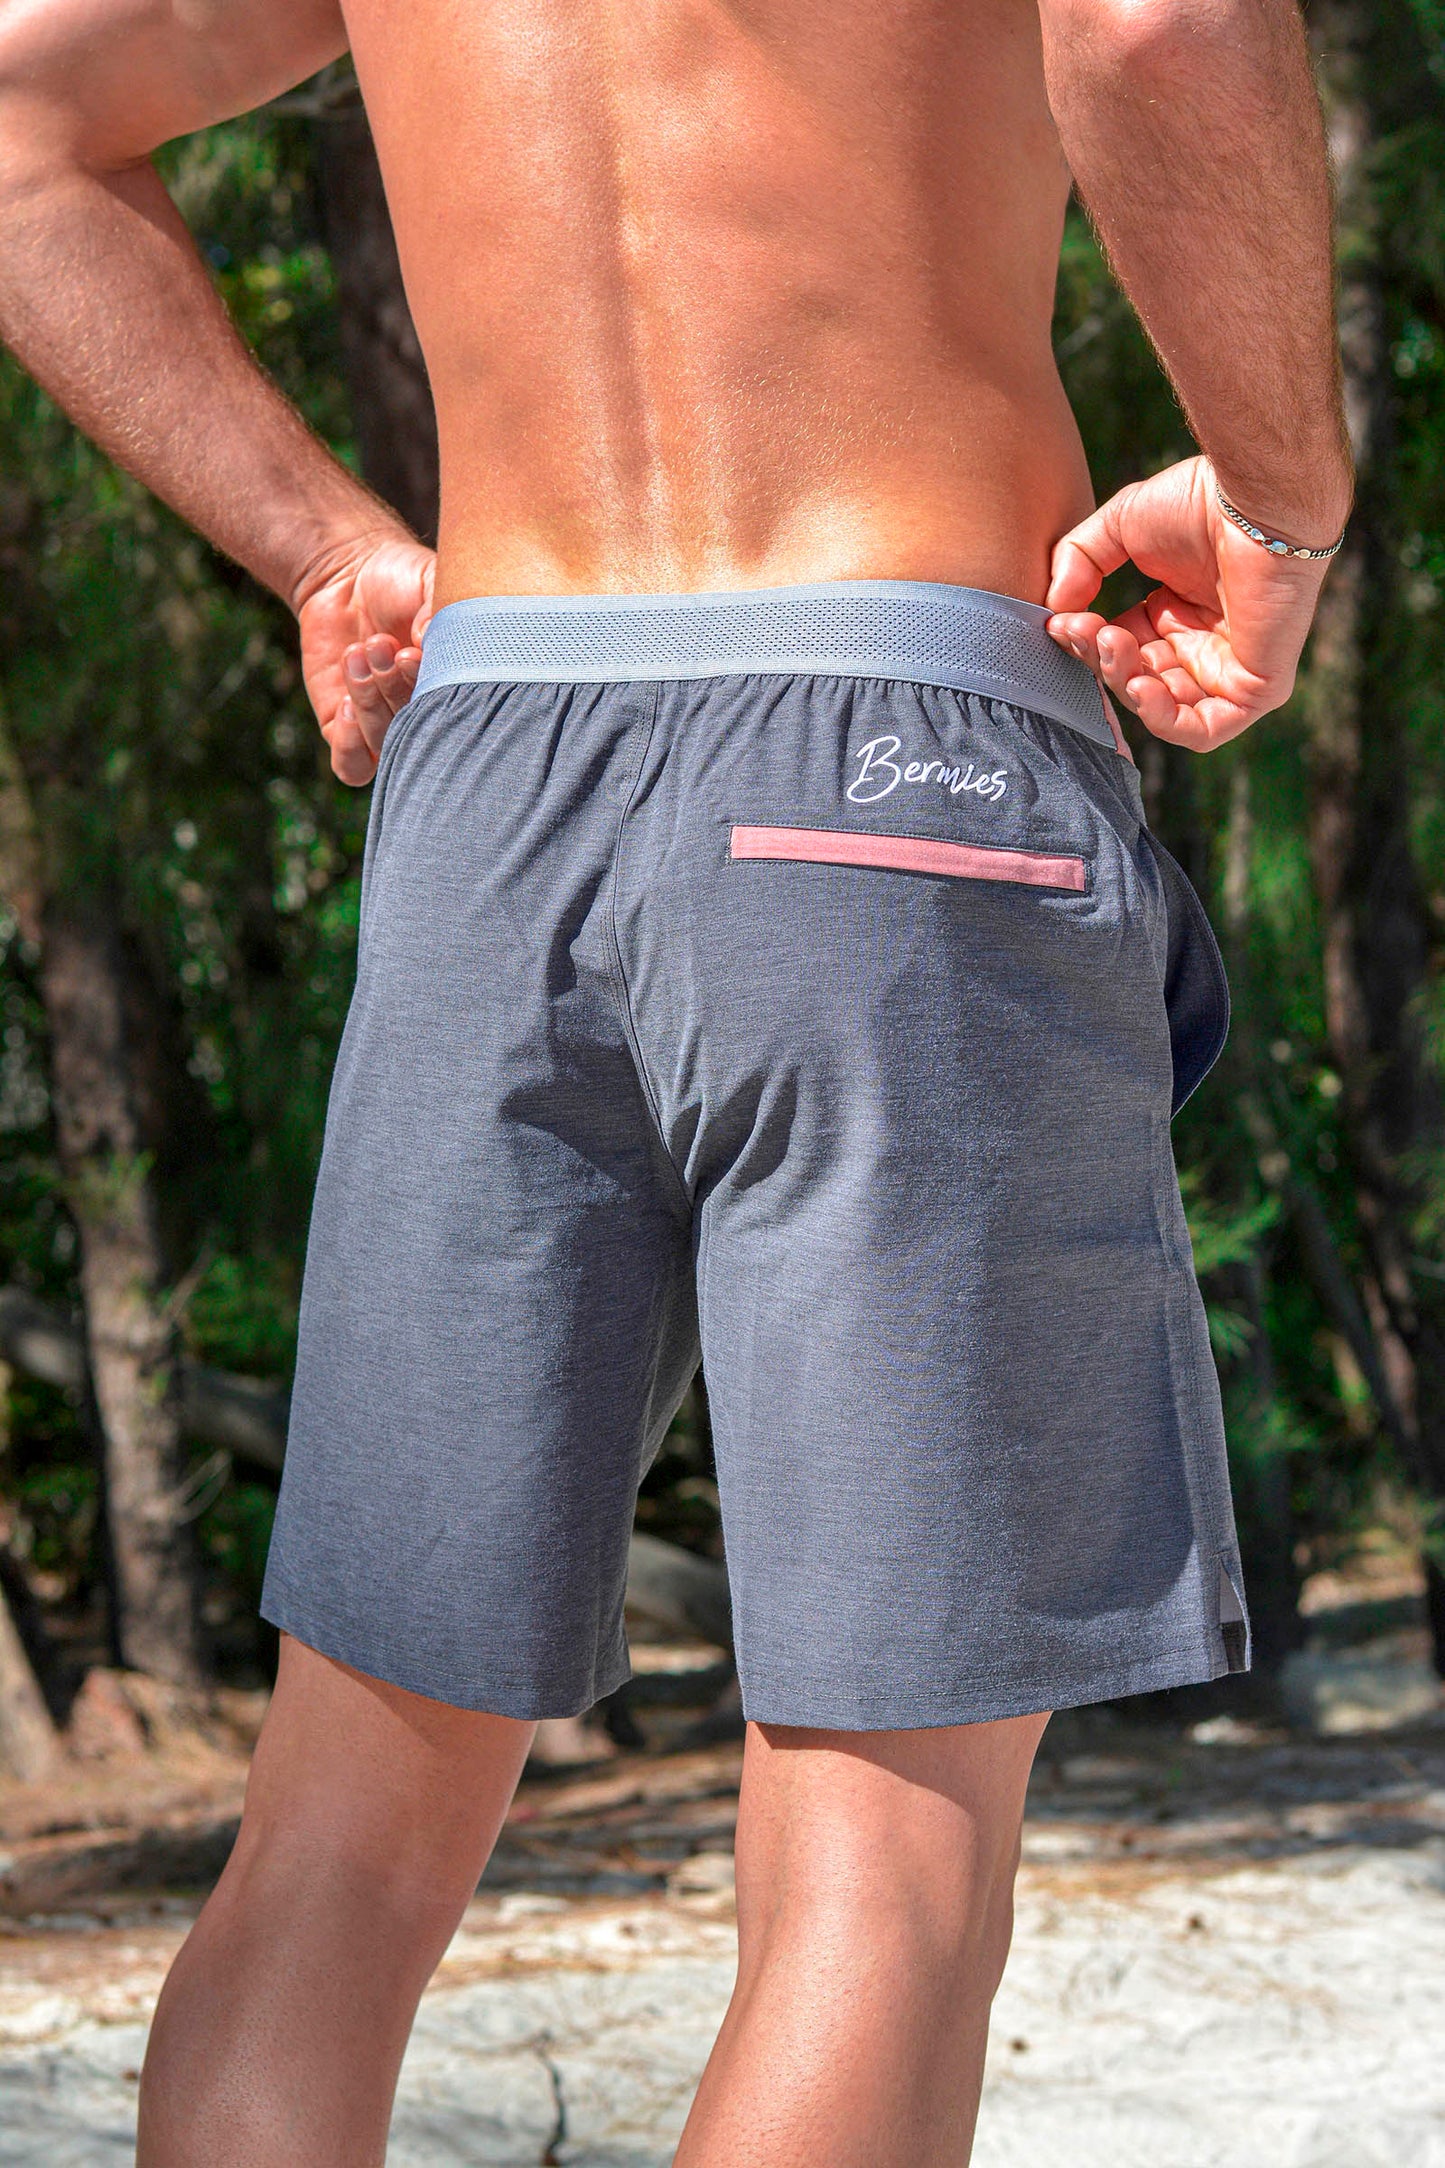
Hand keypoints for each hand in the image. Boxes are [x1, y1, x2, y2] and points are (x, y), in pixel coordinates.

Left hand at [296, 532, 436, 783]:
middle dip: (397, 690)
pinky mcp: (343, 731)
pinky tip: (346, 702)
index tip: (414, 652)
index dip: (435, 695)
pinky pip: (351, 766)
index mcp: (453, 686)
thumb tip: (429, 642)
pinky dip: (350, 741)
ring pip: (386, 745)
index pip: (458, 716)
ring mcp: (384, 726)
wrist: (348, 575)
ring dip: (371, 700)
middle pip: (420, 732)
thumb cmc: (402, 578)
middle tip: (383, 644)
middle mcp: (422, 712)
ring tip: (360, 651)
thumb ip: (437, 609)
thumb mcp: (430, 580)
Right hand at [1045, 456, 1345, 750]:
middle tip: (1089, 630)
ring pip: (1165, 710)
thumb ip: (1078, 563)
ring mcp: (1230, 668)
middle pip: (1136, 681)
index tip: (1061, 623)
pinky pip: (1205, 730)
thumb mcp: (1119, 525)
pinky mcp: (1258, 687)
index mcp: (1176, 612)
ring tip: (1115, 646)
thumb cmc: (1199, 502)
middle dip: (1104, 661)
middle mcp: (1202, 643)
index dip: (1087, 644)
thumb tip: (1054, 612)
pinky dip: (1165, 720)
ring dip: (1127, 686)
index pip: (1122, 651)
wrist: (1254, 500)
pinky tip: (1141, 686)